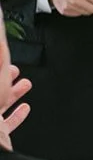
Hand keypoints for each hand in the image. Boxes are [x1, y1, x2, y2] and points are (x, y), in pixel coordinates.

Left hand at [0, 24, 30, 149]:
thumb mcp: (0, 79)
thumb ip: (1, 59)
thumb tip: (1, 38)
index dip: (3, 52)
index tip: (4, 37)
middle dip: (7, 72)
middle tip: (15, 66)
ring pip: (2, 100)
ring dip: (14, 91)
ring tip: (24, 83)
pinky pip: (8, 121)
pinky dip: (17, 114)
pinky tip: (24, 109)